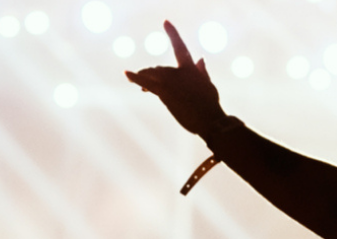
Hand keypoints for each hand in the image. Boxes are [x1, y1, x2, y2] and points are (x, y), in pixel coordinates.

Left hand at [125, 21, 226, 136]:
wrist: (209, 119)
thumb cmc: (210, 105)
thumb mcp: (208, 86)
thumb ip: (203, 71)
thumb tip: (201, 58)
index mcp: (191, 68)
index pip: (180, 47)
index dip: (172, 33)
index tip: (165, 21)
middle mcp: (178, 71)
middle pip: (159, 69)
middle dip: (153, 77)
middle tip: (148, 88)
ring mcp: (170, 80)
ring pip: (151, 74)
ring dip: (145, 78)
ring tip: (138, 84)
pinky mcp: (163, 91)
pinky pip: (145, 82)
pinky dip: (135, 77)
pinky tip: (126, 73)